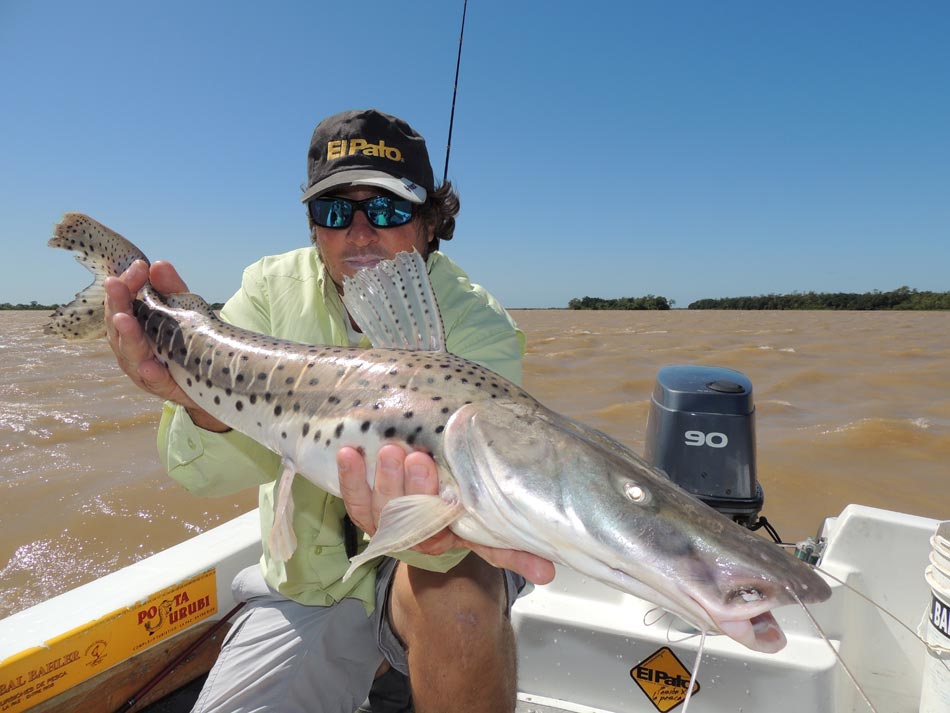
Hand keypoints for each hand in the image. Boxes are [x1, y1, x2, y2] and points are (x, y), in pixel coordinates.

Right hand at [104, 260, 228, 431]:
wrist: (212, 379)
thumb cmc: (189, 341)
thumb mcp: (184, 311)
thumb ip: (172, 290)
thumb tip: (159, 264)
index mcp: (134, 326)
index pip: (123, 302)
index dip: (127, 284)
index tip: (138, 266)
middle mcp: (132, 348)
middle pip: (118, 325)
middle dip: (118, 303)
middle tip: (116, 284)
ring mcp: (143, 369)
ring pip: (129, 353)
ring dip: (127, 336)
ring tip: (124, 319)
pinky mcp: (162, 387)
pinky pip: (154, 381)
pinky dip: (150, 373)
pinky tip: (149, 366)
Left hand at [337, 444, 555, 584]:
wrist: (422, 520)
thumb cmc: (458, 518)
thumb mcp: (485, 535)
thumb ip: (512, 551)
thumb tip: (550, 573)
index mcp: (439, 539)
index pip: (436, 532)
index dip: (437, 516)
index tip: (448, 493)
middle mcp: (408, 532)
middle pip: (405, 516)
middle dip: (410, 489)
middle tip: (417, 458)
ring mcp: (383, 520)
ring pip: (378, 506)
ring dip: (380, 480)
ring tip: (388, 450)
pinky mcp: (363, 506)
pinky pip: (352, 496)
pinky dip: (349, 477)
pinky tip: (348, 452)